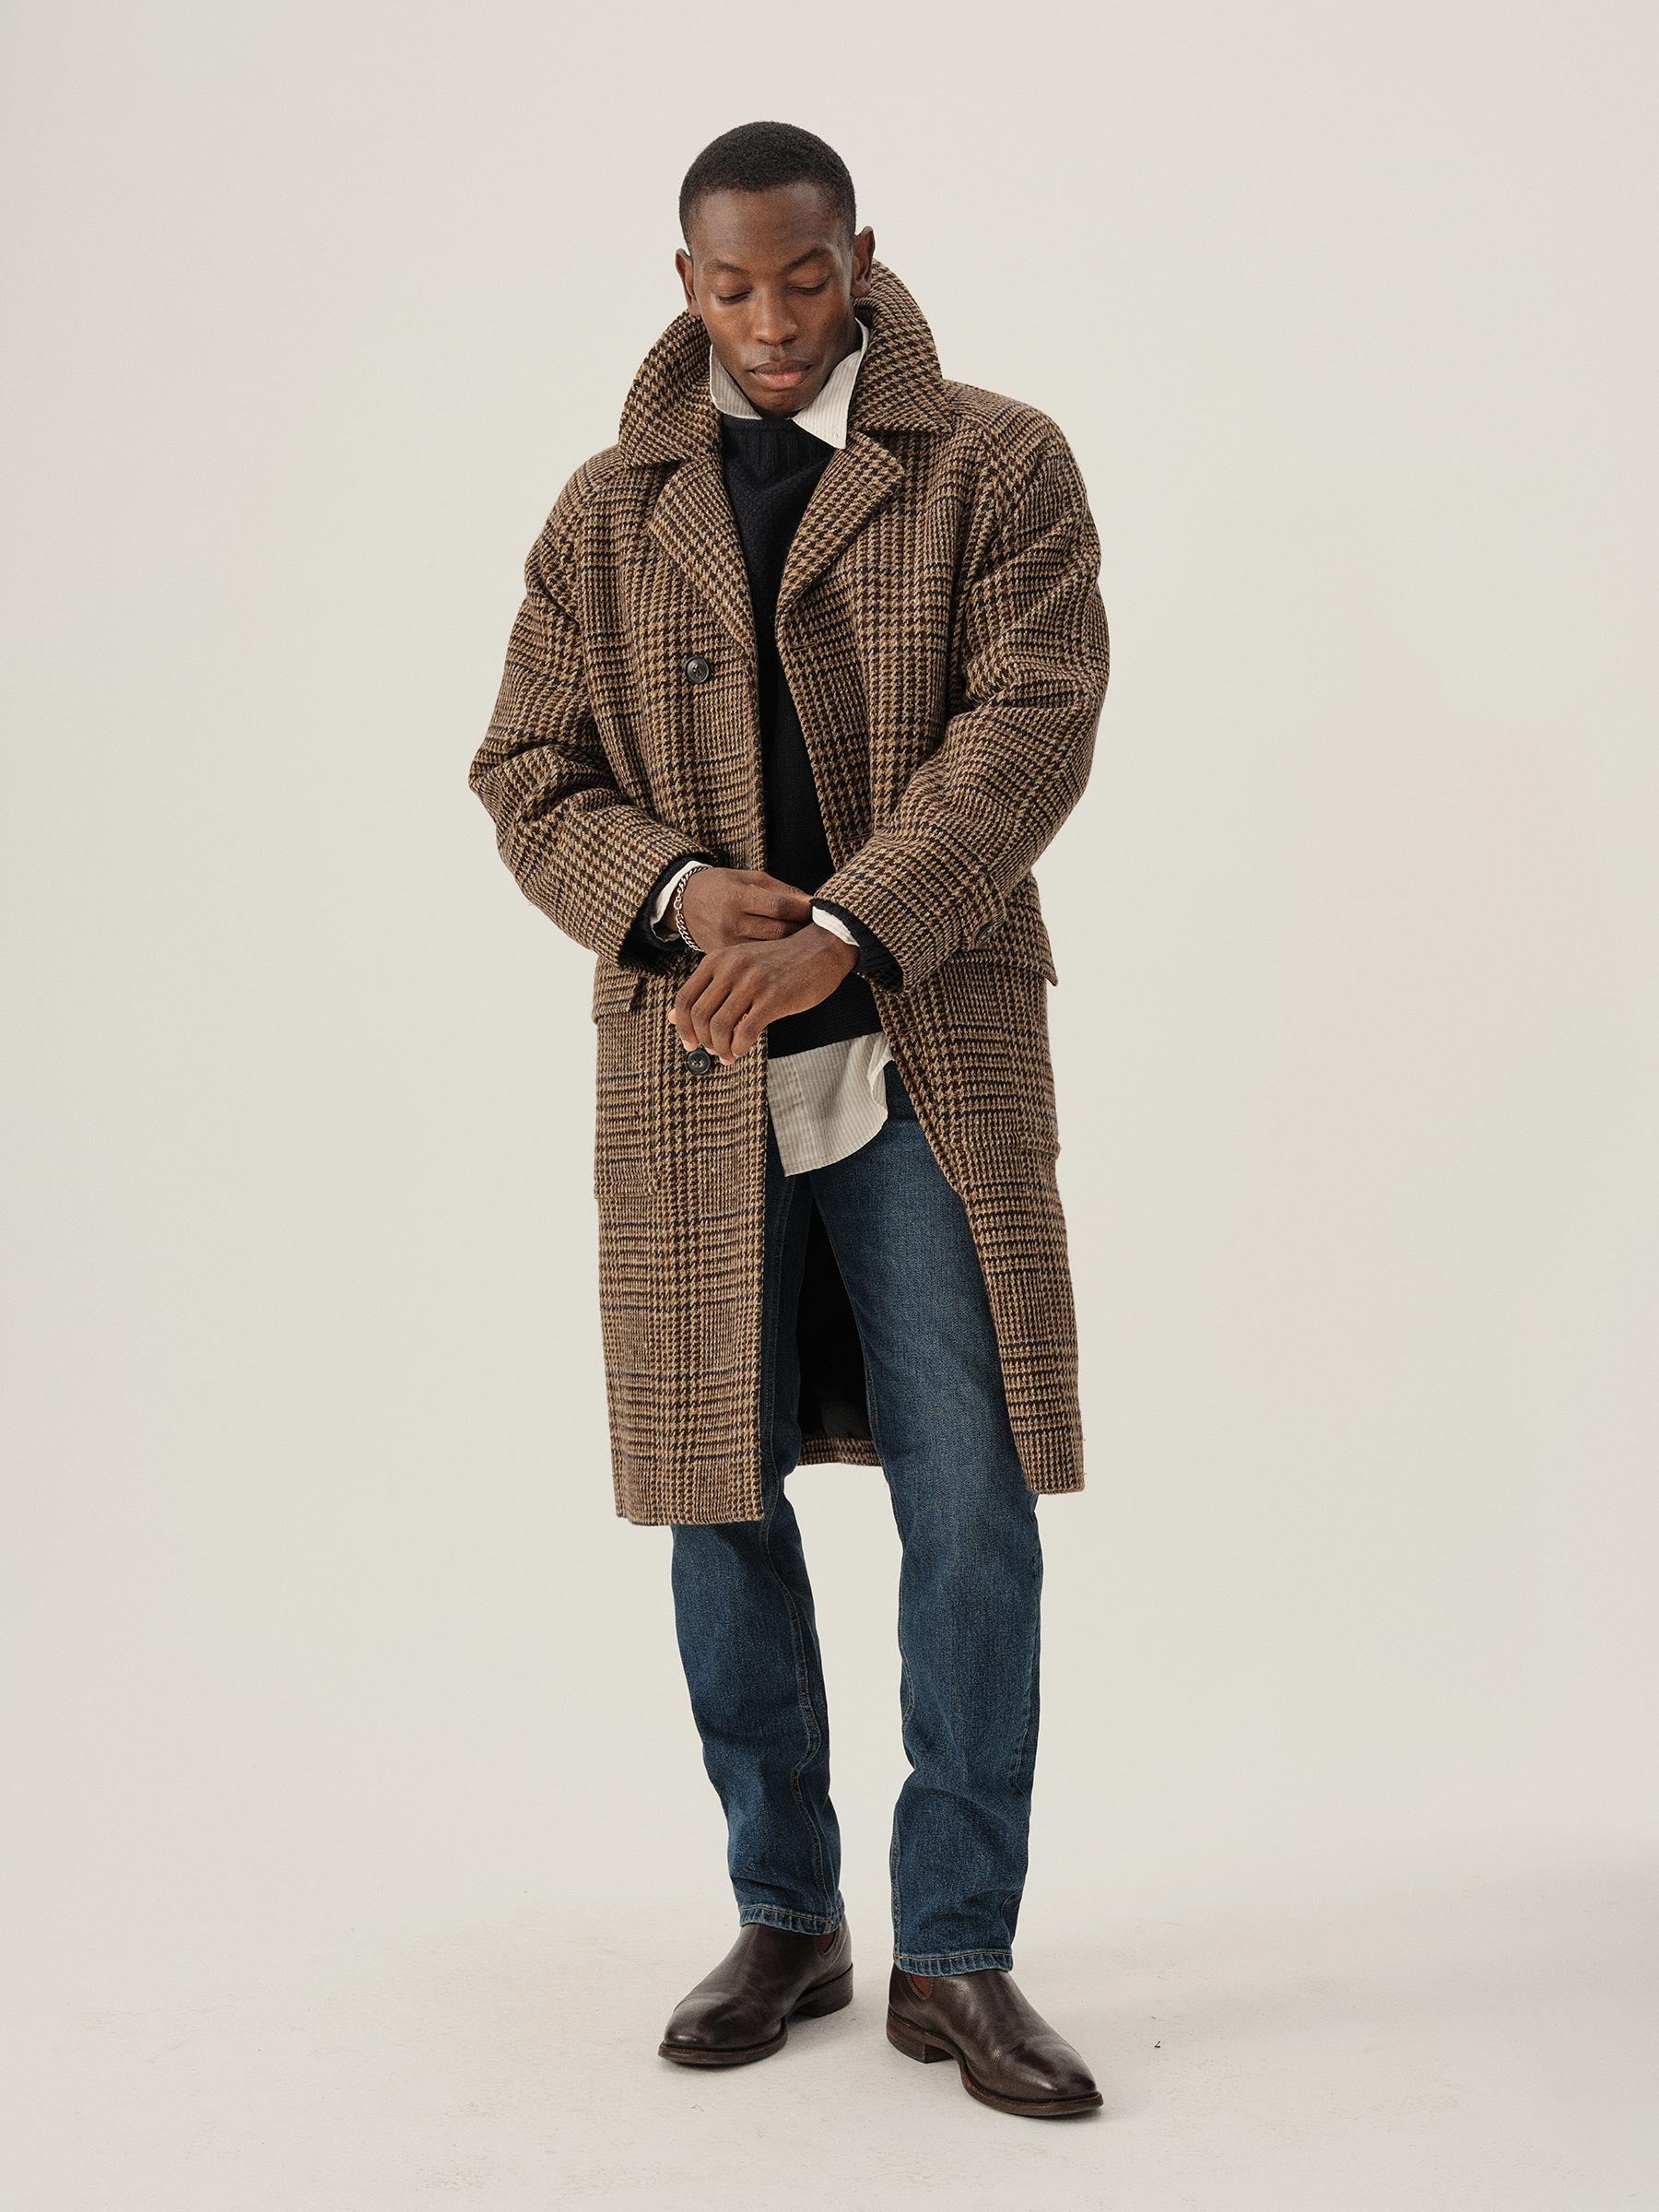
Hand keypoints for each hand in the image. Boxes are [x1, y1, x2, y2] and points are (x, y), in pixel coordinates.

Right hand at [657, 866, 814, 951]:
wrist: (684, 904)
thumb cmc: (721, 886)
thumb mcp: (748, 878)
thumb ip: (780, 890)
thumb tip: (812, 902)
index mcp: (736, 897)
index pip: (778, 906)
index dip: (803, 909)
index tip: (818, 909)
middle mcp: (730, 922)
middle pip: (779, 931)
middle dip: (803, 928)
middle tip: (818, 926)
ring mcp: (726, 944)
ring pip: (771, 950)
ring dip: (793, 945)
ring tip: (806, 939)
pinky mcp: (724, 958)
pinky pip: (756, 961)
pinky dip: (774, 957)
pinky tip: (786, 953)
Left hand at [668, 925, 859, 1064]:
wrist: (822, 947)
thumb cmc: (781, 962)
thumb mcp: (740, 967)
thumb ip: (710, 989)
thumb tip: (674, 1018)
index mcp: (718, 960)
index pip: (684, 998)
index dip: (682, 1026)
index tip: (690, 1042)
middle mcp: (731, 968)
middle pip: (699, 1015)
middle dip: (702, 1040)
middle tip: (713, 1051)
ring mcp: (752, 982)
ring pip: (719, 1026)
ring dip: (721, 1048)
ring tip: (729, 1054)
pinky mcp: (774, 998)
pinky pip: (744, 1032)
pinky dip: (739, 1048)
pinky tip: (743, 1050)